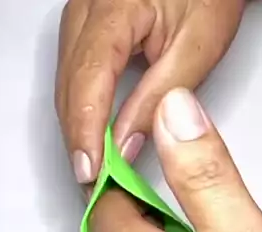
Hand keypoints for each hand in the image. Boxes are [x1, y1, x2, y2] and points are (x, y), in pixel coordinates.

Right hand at [55, 0, 245, 184]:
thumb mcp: (196, 47)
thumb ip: (156, 99)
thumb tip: (123, 147)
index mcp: (114, 6)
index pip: (89, 80)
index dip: (86, 132)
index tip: (90, 171)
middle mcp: (86, 9)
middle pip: (70, 88)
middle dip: (79, 139)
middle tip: (94, 183)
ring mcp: (79, 18)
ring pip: (65, 87)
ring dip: (78, 129)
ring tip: (95, 168)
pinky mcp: (82, 30)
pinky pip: (71, 78)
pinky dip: (81, 111)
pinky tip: (93, 137)